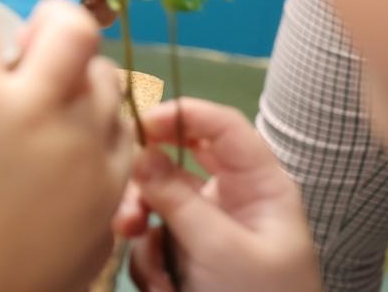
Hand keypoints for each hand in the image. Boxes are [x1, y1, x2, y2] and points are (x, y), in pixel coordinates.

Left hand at [0, 0, 133, 291]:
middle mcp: (83, 139)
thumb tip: (86, 217)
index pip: (123, 125)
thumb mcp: (67, 268)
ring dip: (49, 23)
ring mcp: (33, 107)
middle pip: (99, 75)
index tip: (66, 112)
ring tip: (16, 39)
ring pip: (70, 31)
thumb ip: (88, 234)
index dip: (95, 109)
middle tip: (31, 76)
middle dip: (73, 68)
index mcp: (107, 189)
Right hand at [113, 99, 318, 291]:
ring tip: (140, 255)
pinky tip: (161, 287)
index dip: (181, 115)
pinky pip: (152, 241)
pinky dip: (148, 261)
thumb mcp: (220, 248)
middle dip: (146, 180)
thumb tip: (137, 152)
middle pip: (177, 161)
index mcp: (259, 184)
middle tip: (127, 200)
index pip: (221, 126)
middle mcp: (232, 197)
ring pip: (156, 203)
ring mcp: (208, 228)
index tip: (139, 126)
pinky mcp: (187, 258)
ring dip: (141, 227)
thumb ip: (176, 198)